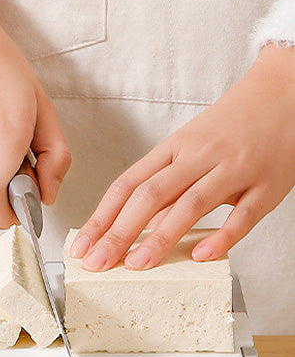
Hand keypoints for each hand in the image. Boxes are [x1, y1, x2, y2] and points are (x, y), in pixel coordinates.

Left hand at [70, 44, 294, 269]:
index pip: (126, 185)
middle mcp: (198, 157)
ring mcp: (233, 169)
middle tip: (97, 262)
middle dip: (118, 232)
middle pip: (149, 195)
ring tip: (136, 265)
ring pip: (190, 204)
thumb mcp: (189, 147)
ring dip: (160, 237)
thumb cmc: (231, 125)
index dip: (101, 218)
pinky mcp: (267, 184)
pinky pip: (243, 214)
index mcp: (172, 148)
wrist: (285, 91)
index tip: (81, 246)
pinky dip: (222, 236)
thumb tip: (135, 227)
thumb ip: (164, 185)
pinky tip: (201, 255)